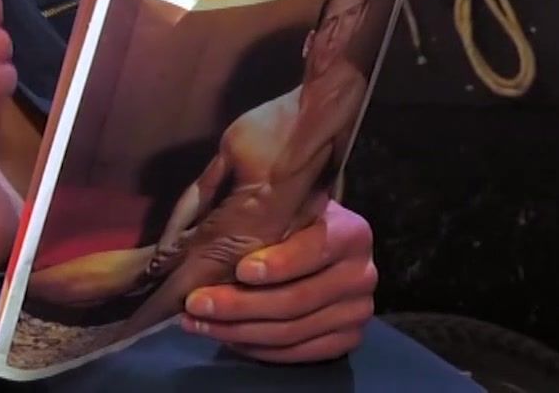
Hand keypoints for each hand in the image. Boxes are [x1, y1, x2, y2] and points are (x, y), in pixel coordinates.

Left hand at [181, 201, 376, 364]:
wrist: (327, 246)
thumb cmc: (296, 221)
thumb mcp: (286, 206)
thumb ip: (262, 212)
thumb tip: (208, 227)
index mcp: (351, 232)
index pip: (315, 249)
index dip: (278, 263)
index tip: (240, 270)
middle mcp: (362, 274)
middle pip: (296, 299)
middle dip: (239, 304)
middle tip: (196, 303)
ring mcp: (357, 311)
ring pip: (292, 331)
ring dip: (238, 330)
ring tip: (197, 323)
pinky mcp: (347, 339)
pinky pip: (298, 353)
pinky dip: (258, 348)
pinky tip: (226, 337)